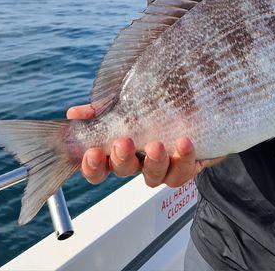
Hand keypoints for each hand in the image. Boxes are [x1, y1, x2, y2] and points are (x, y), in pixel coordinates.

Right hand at [66, 104, 224, 186]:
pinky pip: (184, 172)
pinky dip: (183, 159)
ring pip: (154, 177)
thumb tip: (74, 113)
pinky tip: (184, 143)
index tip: (93, 152)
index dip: (92, 166)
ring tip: (156, 145)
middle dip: (122, 158)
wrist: (200, 98)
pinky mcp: (187, 164)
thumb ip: (102, 108)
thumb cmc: (158, 100)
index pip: (98, 167)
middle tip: (124, 142)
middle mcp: (139, 159)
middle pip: (124, 171)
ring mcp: (163, 165)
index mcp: (120, 147)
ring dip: (154, 162)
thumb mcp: (127, 99)